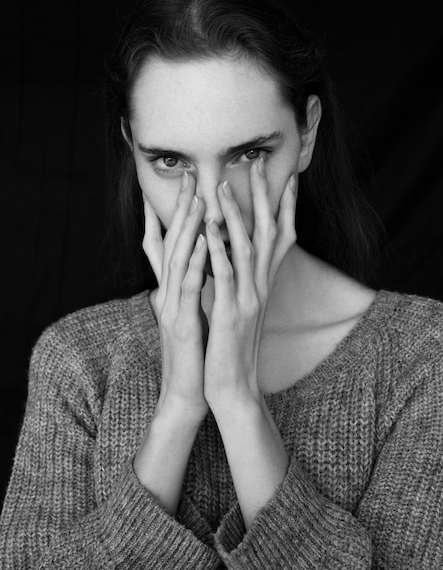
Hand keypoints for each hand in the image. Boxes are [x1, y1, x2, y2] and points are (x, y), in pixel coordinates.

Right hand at [142, 173, 208, 422]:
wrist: (186, 392)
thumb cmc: (191, 353)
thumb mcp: (187, 315)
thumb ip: (184, 292)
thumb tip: (185, 274)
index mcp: (171, 290)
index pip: (165, 246)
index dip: (167, 214)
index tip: (181, 186)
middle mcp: (167, 292)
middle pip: (170, 243)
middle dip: (179, 209)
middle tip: (189, 177)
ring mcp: (171, 306)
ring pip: (177, 259)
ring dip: (186, 228)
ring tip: (197, 198)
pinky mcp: (181, 323)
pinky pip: (189, 287)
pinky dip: (195, 262)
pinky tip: (202, 242)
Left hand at [204, 158, 296, 409]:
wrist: (233, 387)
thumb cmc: (231, 348)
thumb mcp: (238, 311)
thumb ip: (239, 285)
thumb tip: (232, 262)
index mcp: (261, 286)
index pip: (278, 239)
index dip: (284, 208)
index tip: (287, 179)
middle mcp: (260, 287)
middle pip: (267, 234)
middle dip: (264, 198)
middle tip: (260, 165)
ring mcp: (248, 299)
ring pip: (245, 248)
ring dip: (235, 214)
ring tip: (224, 185)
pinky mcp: (231, 313)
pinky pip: (225, 274)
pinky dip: (218, 248)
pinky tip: (209, 227)